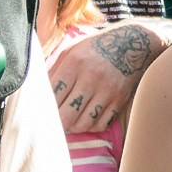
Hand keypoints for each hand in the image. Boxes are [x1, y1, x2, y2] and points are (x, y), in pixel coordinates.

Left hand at [48, 22, 165, 132]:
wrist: (133, 44)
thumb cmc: (96, 48)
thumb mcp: (73, 50)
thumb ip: (55, 70)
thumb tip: (38, 93)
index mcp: (75, 63)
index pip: (53, 95)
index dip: (45, 108)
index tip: (42, 113)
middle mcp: (91, 77)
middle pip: (66, 115)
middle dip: (57, 124)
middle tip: (53, 125)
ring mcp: (107, 90)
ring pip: (83, 124)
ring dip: (73, 127)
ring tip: (69, 124)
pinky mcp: (120, 100)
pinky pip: (101, 124)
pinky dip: (91, 127)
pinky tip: (86, 120)